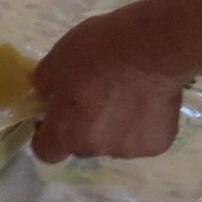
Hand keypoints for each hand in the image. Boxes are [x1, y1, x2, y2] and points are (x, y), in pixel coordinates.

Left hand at [31, 9, 189, 162]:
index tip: (52, 115)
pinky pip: (144, 136)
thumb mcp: (56, 59)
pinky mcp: (157, 143)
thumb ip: (45, 84)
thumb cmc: (97, 52)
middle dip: (85, 126)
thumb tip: (45, 93)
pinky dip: (144, 123)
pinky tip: (148, 99)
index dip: (46, 135)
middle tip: (96, 95)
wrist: (149, 49)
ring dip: (116, 124)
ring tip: (127, 93)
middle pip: (83, 144)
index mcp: (66, 133)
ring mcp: (129, 150)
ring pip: (116, 141)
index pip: (46, 152)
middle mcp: (95, 149)